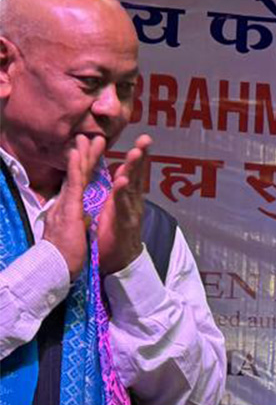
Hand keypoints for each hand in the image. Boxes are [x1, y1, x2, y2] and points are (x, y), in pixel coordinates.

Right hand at [40, 134, 103, 280]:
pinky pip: (73, 186)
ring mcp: (66, 204)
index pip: (80, 184)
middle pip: (77, 175)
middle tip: (89, 136)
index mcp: (70, 208)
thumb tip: (84, 216)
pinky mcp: (68, 210)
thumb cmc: (65, 255)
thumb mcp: (76, 234)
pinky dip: (75, 169)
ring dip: (81, 155)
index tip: (91, 153)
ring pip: (75, 175)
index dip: (86, 168)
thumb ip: (79, 222)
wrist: (55, 269)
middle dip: (84, 155)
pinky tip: (76, 153)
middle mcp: (65, 203)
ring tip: (86, 137)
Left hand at [97, 132, 151, 275]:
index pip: (132, 173)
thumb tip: (119, 176)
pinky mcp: (124, 225)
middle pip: (136, 176)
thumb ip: (118, 194)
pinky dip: (122, 193)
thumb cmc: (114, 236)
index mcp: (127, 198)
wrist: (120, 263)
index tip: (143, 139)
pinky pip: (123, 206)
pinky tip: (123, 181)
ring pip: (132, 188)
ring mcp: (131, 213)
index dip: (138, 157)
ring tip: (136, 153)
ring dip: (134, 169)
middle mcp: (132, 203)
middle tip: (146, 139)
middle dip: (141, 157)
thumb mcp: (114, 211)